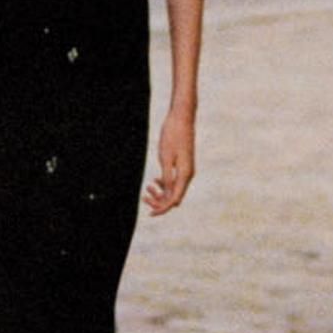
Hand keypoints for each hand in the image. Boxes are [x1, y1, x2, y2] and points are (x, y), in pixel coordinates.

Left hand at [145, 103, 196, 217]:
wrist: (181, 118)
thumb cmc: (172, 135)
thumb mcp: (166, 158)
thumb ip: (167, 177)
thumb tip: (168, 196)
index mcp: (185, 175)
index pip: (175, 199)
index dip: (162, 209)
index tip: (150, 214)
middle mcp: (188, 175)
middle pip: (175, 197)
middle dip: (160, 201)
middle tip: (144, 196)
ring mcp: (186, 170)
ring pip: (174, 189)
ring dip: (161, 192)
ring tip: (147, 187)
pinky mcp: (183, 165)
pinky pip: (175, 181)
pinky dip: (164, 184)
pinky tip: (153, 180)